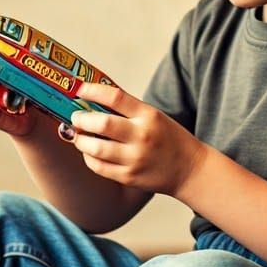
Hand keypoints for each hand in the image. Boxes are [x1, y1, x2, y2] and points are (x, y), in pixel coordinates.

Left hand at [69, 82, 205, 196]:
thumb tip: (93, 99)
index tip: (79, 90)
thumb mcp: (154, 116)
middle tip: (75, 118)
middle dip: (81, 119)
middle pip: (101, 124)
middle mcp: (141, 136)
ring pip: (95, 148)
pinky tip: (89, 153)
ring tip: (79, 136)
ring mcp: (135, 158)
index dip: (91, 91)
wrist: (190, 169)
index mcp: (148, 115)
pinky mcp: (129, 177)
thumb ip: (128, 109)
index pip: (114, 96)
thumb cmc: (169, 139)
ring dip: (80, 141)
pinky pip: (99, 167)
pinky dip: (89, 158)